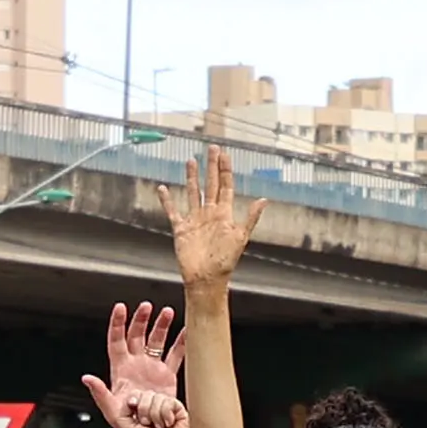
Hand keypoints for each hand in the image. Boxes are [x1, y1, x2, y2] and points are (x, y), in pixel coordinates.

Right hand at [161, 142, 258, 289]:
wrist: (206, 279)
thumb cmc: (225, 261)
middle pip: (210, 184)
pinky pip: (173, 211)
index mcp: (224, 214)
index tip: (225, 154)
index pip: (225, 186)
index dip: (225, 170)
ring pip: (193, 193)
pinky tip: (162, 189)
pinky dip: (166, 200)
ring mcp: (195, 220)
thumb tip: (264, 200)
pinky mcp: (181, 229)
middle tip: (212, 148)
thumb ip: (251, 218)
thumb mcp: (241, 238)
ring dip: (192, 178)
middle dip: (211, 166)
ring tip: (191, 161)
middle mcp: (210, 214)